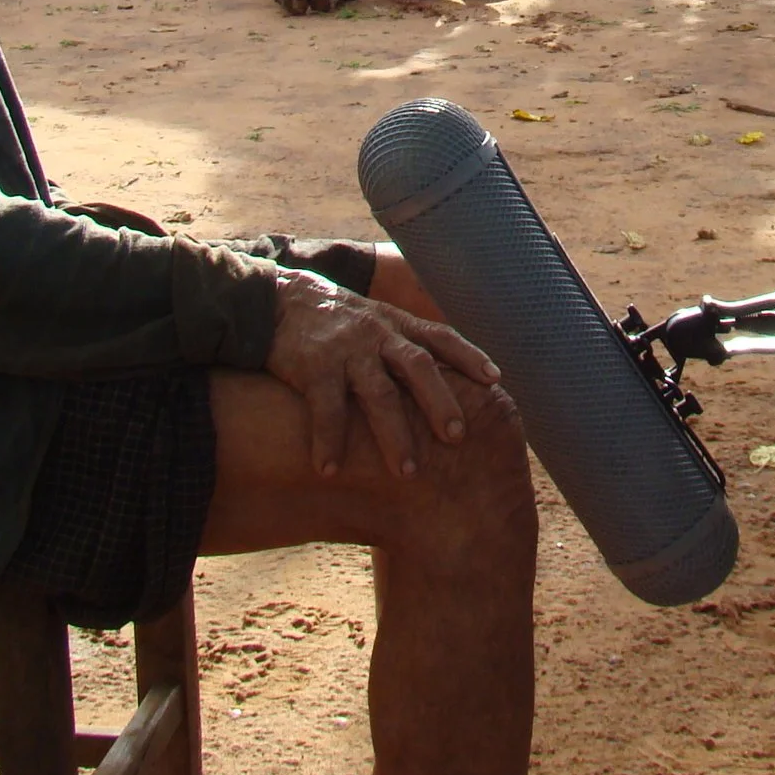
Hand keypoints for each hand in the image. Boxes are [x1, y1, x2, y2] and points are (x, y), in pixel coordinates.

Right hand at [265, 269, 499, 477]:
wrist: (279, 302)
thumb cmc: (338, 323)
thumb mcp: (377, 323)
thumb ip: (406, 347)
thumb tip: (446, 381)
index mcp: (396, 325)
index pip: (440, 337)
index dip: (469, 356)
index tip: (496, 380)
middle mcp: (377, 335)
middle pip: (418, 366)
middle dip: (440, 402)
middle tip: (457, 438)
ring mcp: (347, 351)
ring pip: (378, 393)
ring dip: (394, 434)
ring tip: (407, 472)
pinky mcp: (314, 367)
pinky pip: (325, 408)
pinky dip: (329, 441)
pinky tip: (329, 470)